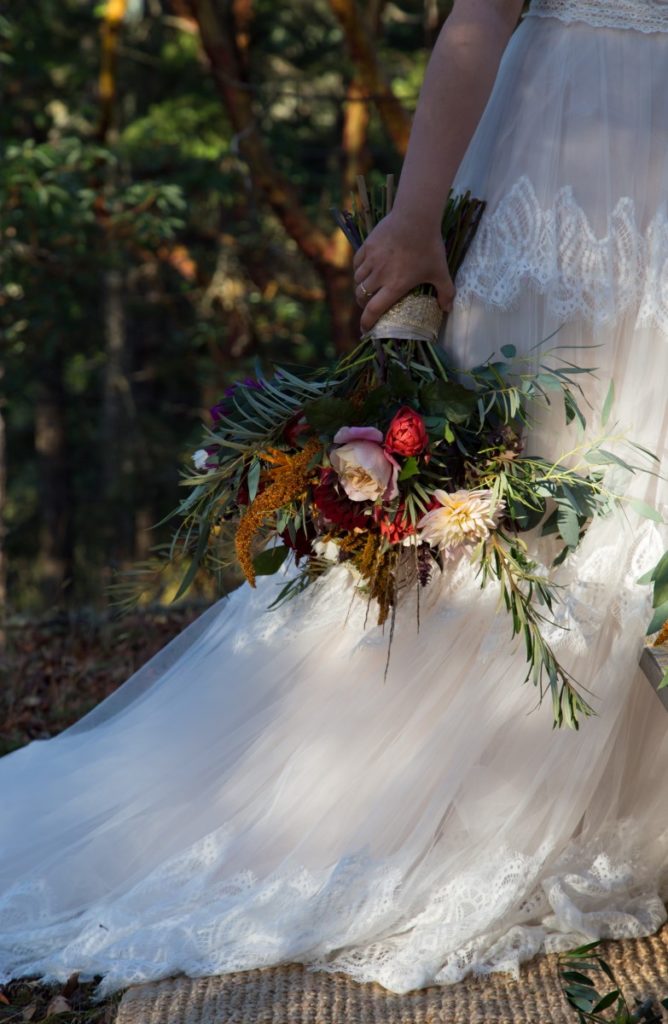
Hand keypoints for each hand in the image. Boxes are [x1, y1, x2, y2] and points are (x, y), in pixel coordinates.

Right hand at [353, 209, 455, 333]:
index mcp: (395, 286)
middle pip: (361, 296)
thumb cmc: (428, 246)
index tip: (365, 329)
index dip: (366, 322)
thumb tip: (447, 309)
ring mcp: (371, 260)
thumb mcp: (440, 271)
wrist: (415, 217)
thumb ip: (446, 292)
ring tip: (366, 288)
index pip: (374, 310)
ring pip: (357, 280)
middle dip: (363, 304)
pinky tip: (364, 270)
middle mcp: (379, 275)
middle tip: (368, 306)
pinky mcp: (367, 246)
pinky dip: (358, 270)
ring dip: (360, 287)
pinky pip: (357, 263)